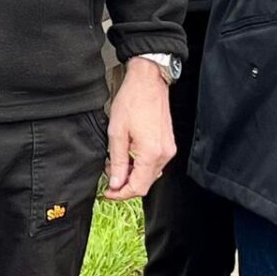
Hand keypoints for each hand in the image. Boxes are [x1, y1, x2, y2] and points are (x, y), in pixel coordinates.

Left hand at [103, 58, 177, 199]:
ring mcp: (168, 149)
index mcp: (151, 153)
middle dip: (125, 185)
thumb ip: (117, 161)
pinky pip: (155, 164)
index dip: (121, 194)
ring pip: (150, 175)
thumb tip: (116, 183)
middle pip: (145, 183)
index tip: (108, 192)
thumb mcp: (116, 132)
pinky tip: (128, 157)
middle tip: (109, 178)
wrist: (148, 82)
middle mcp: (164, 154)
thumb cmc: (132, 101)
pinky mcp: (168, 144)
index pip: (138, 187)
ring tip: (116, 164)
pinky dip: (141, 166)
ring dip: (133, 175)